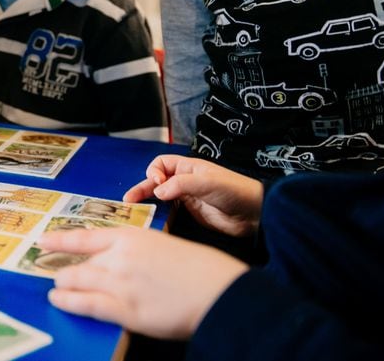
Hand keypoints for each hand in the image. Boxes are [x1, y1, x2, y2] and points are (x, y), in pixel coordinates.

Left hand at [42, 227, 247, 339]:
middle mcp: (120, 257)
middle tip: (55, 272)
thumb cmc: (201, 269)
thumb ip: (138, 254)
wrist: (220, 291)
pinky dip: (69, 302)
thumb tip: (122, 264)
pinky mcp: (126, 309)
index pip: (86, 237)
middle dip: (66, 268)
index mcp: (132, 237)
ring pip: (79, 281)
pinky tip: (59, 300)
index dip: (61, 239)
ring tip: (56, 287)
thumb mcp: (164, 247)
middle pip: (82, 262)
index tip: (44, 239)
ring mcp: (120, 283)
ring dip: (64, 283)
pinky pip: (87, 304)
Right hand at [124, 154, 262, 236]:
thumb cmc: (234, 191)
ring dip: (147, 202)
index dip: (154, 171)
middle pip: (156, 181)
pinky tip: (151, 220)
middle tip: (128, 200)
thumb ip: (180, 185)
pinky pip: (169, 212)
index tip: (157, 182)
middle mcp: (184, 181)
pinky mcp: (190, 215)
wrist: (255, 214)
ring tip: (132, 210)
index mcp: (188, 167)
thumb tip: (157, 190)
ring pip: (160, 198)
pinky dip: (158, 214)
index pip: (161, 164)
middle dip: (142, 188)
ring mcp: (186, 198)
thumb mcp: (206, 182)